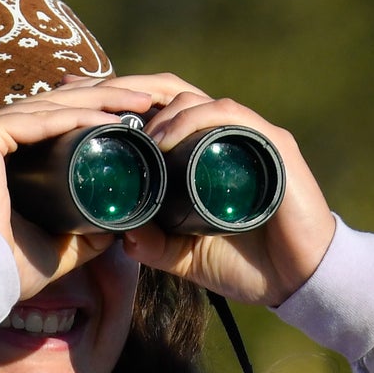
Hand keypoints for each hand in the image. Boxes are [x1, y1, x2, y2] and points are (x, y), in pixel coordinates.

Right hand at [0, 83, 154, 299]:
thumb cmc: (7, 269)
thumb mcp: (56, 245)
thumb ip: (82, 232)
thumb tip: (116, 226)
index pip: (48, 121)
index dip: (91, 113)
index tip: (132, 118)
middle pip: (52, 107)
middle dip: (103, 98)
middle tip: (146, 100)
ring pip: (49, 107)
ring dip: (99, 102)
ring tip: (140, 103)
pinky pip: (38, 120)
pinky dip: (77, 118)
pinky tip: (110, 119)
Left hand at [58, 72, 336, 306]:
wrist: (301, 283)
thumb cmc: (251, 266)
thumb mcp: (188, 258)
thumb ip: (156, 246)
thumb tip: (120, 236)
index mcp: (204, 153)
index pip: (158, 110)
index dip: (117, 100)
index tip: (72, 96)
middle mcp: (225, 135)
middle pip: (170, 92)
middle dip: (125, 89)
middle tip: (84, 94)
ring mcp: (249, 136)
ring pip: (195, 99)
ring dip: (157, 109)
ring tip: (130, 132)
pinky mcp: (272, 145)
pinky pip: (228, 116)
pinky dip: (194, 119)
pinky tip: (166, 136)